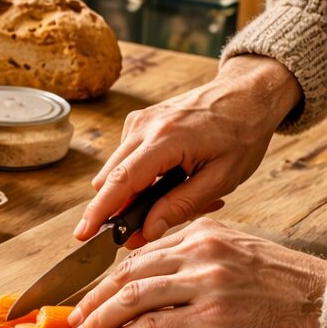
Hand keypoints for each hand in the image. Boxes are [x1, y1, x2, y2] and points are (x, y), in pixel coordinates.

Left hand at [68, 219, 326, 327]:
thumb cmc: (287, 290)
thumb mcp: (239, 257)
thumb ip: (197, 260)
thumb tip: (154, 279)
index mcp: (205, 234)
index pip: (140, 254)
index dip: (107, 277)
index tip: (89, 294)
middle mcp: (201, 253)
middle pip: (127, 273)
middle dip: (93, 298)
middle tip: (73, 317)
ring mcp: (206, 284)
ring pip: (132, 298)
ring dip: (100, 319)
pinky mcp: (213, 318)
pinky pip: (153, 326)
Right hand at [75, 56, 301, 242]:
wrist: (246, 93)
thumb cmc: (242, 133)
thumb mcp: (223, 177)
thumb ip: (182, 205)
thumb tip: (147, 230)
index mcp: (165, 140)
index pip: (120, 182)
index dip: (99, 212)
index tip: (82, 234)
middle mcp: (142, 126)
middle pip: (109, 179)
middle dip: (118, 209)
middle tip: (147, 229)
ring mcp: (137, 121)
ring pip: (115, 171)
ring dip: (133, 194)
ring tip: (175, 197)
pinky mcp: (138, 122)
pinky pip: (126, 159)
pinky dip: (140, 177)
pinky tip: (172, 179)